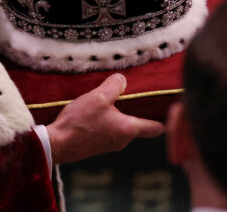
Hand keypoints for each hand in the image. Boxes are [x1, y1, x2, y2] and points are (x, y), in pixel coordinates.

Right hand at [45, 74, 164, 163]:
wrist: (57, 144)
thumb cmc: (80, 122)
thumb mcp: (98, 97)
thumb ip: (114, 86)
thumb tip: (122, 80)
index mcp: (128, 129)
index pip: (155, 127)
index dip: (164, 119)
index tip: (169, 111)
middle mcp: (122, 140)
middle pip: (137, 125)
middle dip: (136, 112)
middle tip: (135, 96)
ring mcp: (109, 145)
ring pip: (121, 128)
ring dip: (118, 116)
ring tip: (110, 100)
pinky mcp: (96, 146)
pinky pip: (108, 131)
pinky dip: (106, 122)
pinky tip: (95, 112)